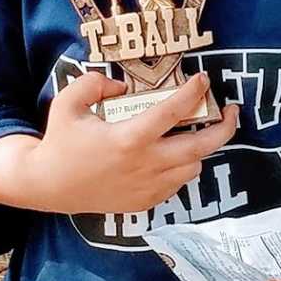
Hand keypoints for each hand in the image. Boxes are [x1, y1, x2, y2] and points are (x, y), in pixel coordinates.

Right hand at [30, 71, 238, 214]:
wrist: (47, 186)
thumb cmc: (59, 142)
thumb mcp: (68, 103)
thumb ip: (95, 84)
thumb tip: (122, 87)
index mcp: (128, 138)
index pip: (172, 112)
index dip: (193, 92)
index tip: (203, 78)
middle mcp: (145, 165)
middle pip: (200, 147)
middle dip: (225, 128)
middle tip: (232, 111)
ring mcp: (148, 187)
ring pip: (193, 167)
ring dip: (200, 148)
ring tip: (200, 132)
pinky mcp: (145, 202)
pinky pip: (178, 184)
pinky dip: (183, 167)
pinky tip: (175, 155)